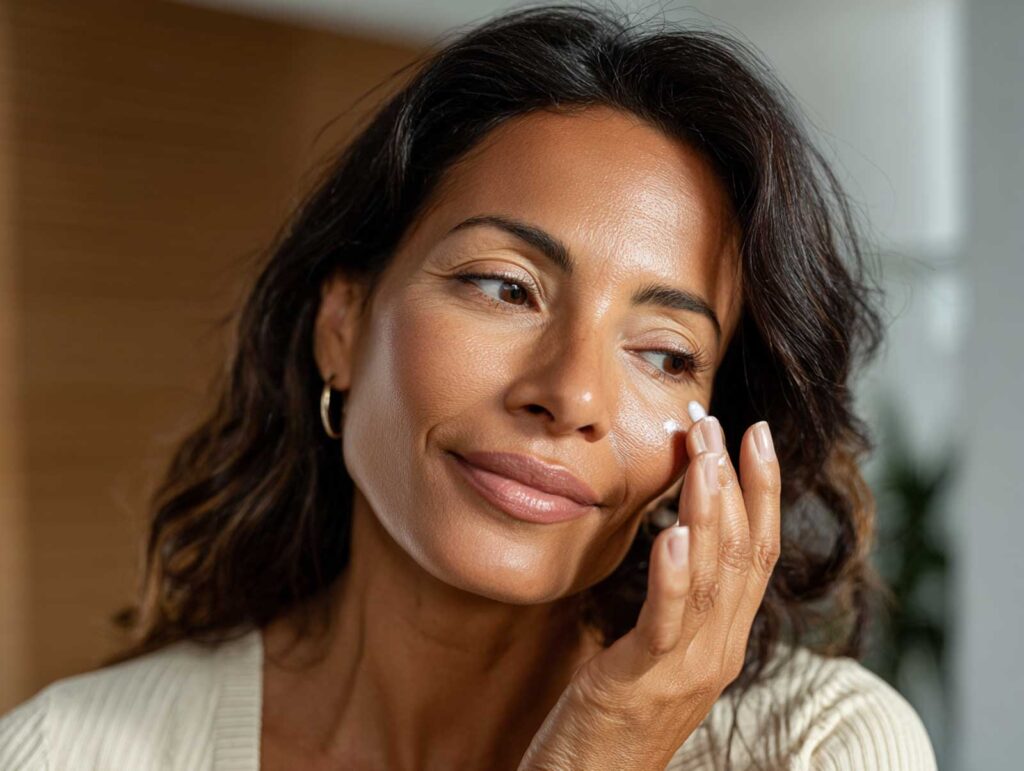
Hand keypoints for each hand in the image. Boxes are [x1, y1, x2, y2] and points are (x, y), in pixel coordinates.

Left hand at [517, 412, 780, 770]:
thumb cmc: (613, 717)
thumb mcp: (653, 651)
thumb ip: (674, 602)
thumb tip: (676, 538)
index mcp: (722, 639)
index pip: (757, 553)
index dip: (762, 491)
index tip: (754, 434)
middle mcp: (718, 651)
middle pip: (742, 552)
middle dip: (735, 480)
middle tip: (721, 422)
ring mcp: (686, 669)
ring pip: (714, 577)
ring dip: (711, 509)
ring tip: (705, 454)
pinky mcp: (641, 682)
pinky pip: (666, 624)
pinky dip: (675, 576)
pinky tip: (673, 535)